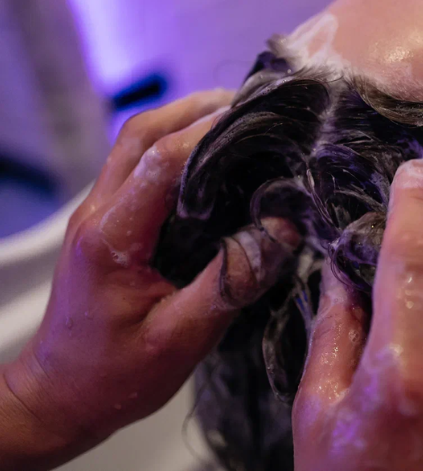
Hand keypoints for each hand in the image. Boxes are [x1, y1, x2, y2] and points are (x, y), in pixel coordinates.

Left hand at [0, 90, 297, 469]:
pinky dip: (171, 148)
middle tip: (249, 106)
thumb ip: (231, 282)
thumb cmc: (115, 376)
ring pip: (134, 144)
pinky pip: (135, 168)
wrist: (61, 395)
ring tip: (234, 121)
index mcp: (113, 239)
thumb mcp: (181, 340)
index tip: (258, 121)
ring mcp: (96, 216)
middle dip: (195, 110)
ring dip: (181, 122)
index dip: (211, 134)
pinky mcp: (104, 224)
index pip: (162, 162)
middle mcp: (98, 215)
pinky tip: (207, 160)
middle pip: (140, 134)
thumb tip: (282, 232)